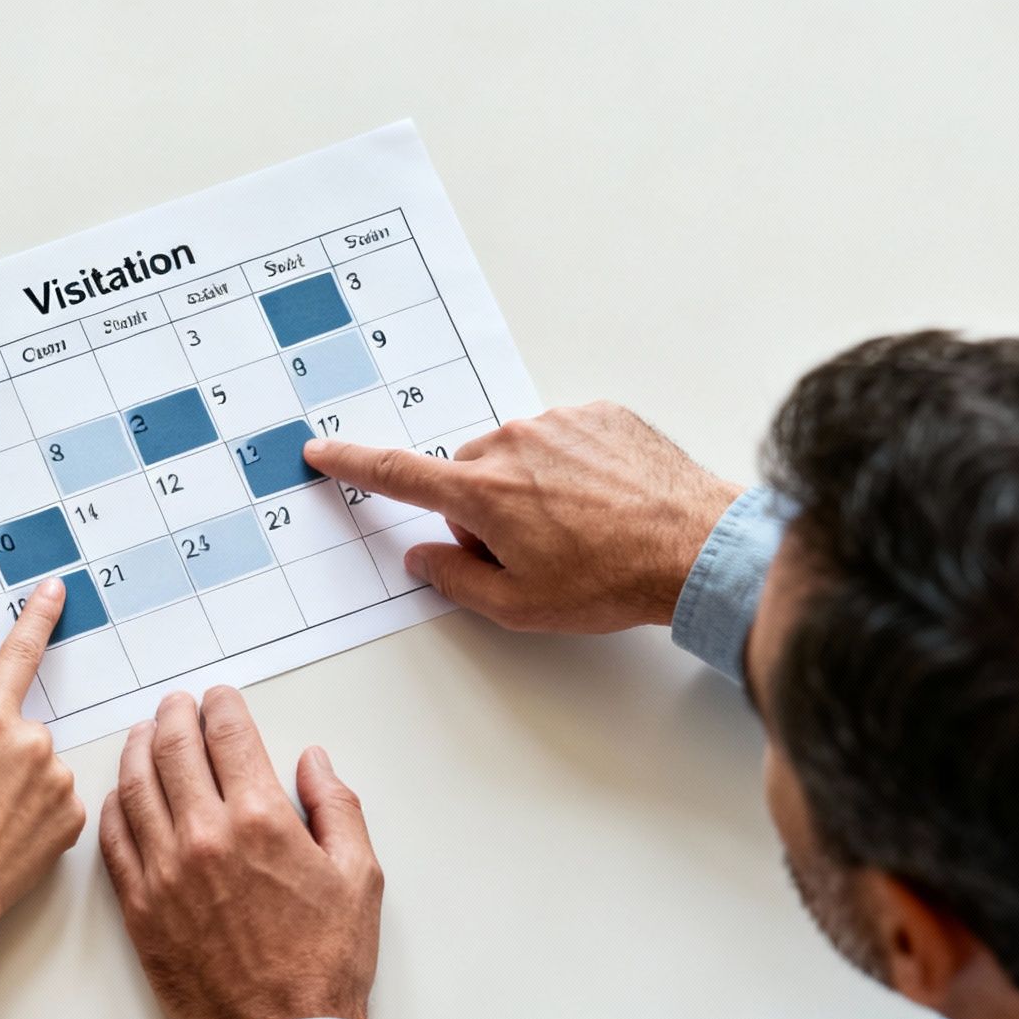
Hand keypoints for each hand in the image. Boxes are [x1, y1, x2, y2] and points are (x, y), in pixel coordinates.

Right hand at [0, 577, 86, 1018]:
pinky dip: (38, 813)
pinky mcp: (74, 816)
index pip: (19, 654)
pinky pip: (57, 800)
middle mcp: (31, 742)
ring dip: (22, 785)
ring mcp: (57, 780)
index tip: (56, 591)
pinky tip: (8, 837)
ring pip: (42, 767)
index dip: (38, 617)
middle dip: (3, 750)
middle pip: (23, 729)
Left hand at [99, 687, 382, 1018]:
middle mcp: (204, 837)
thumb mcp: (360, 876)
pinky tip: (121, 795)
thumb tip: (313, 763)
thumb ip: (337, 806)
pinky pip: (114, 840)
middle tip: (177, 704)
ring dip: (137, 749)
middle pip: (174, 749)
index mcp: (260, 820)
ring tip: (144, 734)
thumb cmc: (324, 964)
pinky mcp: (140, 906)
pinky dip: (114, 806)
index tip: (220, 698)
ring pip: (135, 787)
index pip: (229, 735)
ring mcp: (164, 871)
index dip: (222, 705)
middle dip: (175, 715)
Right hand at [305, 402, 741, 632]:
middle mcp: (511, 444)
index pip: (397, 473)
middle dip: (483, 509)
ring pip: (515, 455)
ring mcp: (557, 422)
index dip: (353, 462)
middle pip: (467, 474)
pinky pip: (561, 438)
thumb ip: (455, 580)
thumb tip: (426, 558)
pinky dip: (570, 467)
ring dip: (529, 486)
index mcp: (481, 492)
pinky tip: (604, 501)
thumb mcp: (519, 605)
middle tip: (530, 551)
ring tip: (581, 528)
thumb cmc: (611, 580)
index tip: (322, 450)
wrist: (696, 546)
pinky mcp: (598, 413)